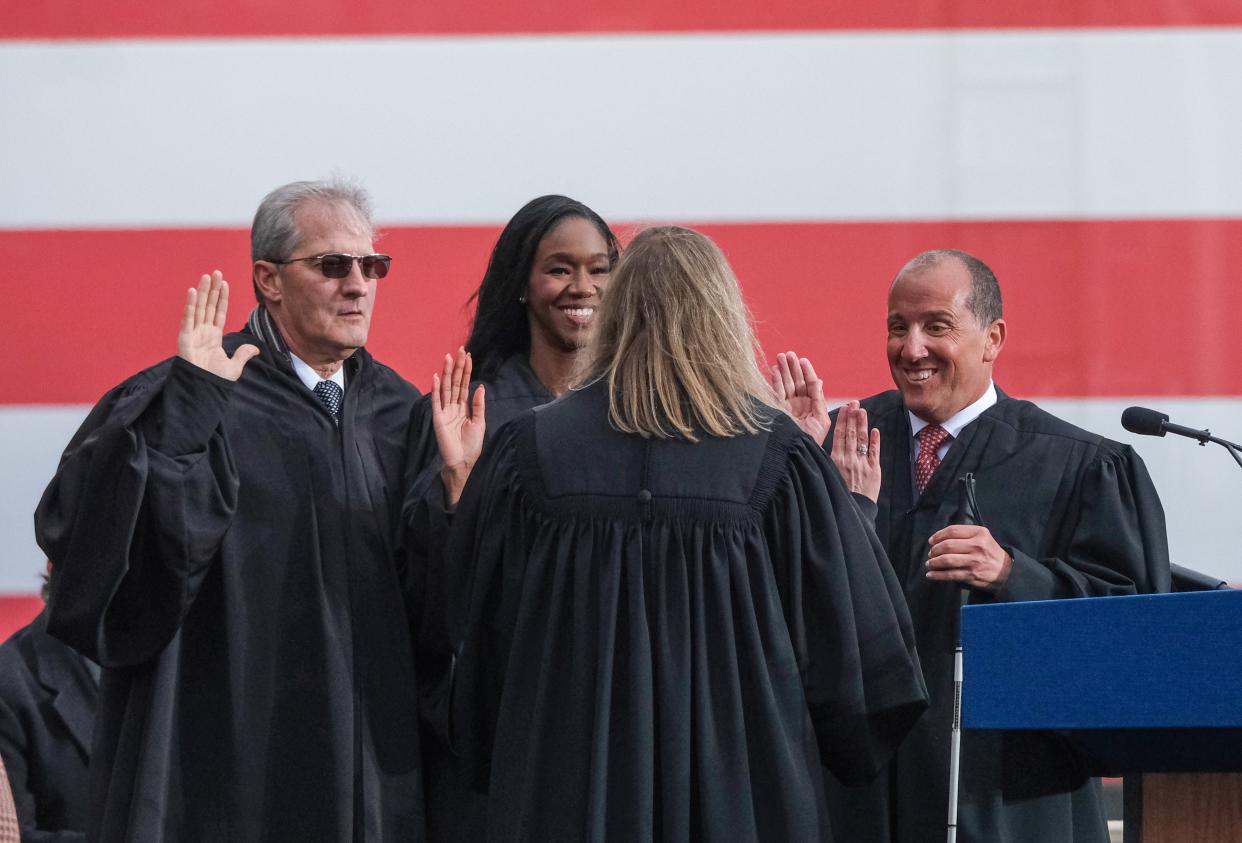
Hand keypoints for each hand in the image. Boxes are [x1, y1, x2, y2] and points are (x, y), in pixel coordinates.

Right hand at [177, 271, 258, 380]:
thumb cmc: (215, 380)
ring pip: (199, 308)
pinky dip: (190, 305)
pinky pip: (188, 318)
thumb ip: (243, 354)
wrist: (204, 389)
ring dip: (203, 292)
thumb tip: (256, 349)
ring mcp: (193, 333)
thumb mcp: (234, 367)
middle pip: (209, 306)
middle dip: (213, 289)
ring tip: (207, 276)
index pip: (219, 312)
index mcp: (214, 337)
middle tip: (216, 272)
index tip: (225, 283)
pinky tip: (193, 291)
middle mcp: (203, 332)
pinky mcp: (185, 338)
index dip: (222, 298)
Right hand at [432, 348, 484, 506]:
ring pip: (446, 388)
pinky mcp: (438, 419)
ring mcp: (445, 411)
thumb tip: (480, 386)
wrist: (463, 461)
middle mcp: (453, 406)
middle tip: (460, 350)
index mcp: (464, 406)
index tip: (468, 356)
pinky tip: (435, 377)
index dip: (466, 370)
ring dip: (446, 373)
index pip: (464, 384)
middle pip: (455, 382)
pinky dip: (435, 390)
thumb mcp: (480, 422)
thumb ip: (478, 405)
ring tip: (448, 358)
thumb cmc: (472, 444)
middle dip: (457, 367)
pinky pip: (436, 402)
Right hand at [769, 351, 829, 445]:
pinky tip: (774, 370)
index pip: (809, 384)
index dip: (806, 371)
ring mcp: (787, 408)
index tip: (802, 360)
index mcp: (812, 406)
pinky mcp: (777, 411)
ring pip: (785, 385)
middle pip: (796, 382)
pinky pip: (775, 393)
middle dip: (792, 368)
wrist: (799, 455)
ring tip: (780, 357)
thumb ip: (819, 399)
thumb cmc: (813, 441)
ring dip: (782, 371)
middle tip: (788, 354)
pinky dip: (774, 382)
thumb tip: (819, 380)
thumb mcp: (821, 419)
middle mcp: (799, 405)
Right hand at [830, 400, 880, 500]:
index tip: (844, 408)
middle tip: (854, 402)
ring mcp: (862, 464)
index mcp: (835, 460)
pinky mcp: (874, 470)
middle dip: (852, 417)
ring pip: (861, 440)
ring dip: (862, 424)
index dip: (842, 420)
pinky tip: (875, 430)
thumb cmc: (839, 493)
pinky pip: (874, 452)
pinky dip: (875, 441)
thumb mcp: (829, 475)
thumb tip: (828, 446)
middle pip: (850, 434)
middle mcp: (848, 459)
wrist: (853, 510)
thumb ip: (831, 459)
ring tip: (863, 410)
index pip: (839, 435)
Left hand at [925, 524, 1012, 589]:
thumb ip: (964, 534)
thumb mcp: (982, 537)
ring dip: (934, 562)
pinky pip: (950, 574)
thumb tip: (939, 538)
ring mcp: (975, 561)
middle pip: (948, 545)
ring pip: (947, 560)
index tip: (931, 541)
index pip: (953, 531)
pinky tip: (931, 575)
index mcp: (979, 533)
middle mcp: (977, 545)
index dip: (938, 535)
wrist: (1006, 570)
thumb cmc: (989, 552)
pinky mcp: (972, 574)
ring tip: (929, 564)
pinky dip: (937, 575)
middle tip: (930, 554)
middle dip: (935, 550)